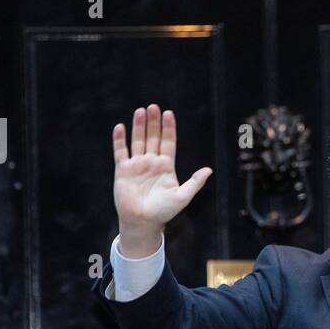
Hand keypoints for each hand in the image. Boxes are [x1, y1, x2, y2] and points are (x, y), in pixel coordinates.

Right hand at [112, 103, 211, 255]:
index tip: (168, 113)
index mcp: (166, 166)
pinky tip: (121, 127)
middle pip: (153, 137)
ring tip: (141, 111)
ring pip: (138, 140)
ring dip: (138, 126)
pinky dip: (120, 139)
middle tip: (153, 107)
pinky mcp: (123, 170)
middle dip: (153, 122)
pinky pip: (121, 151)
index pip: (168, 142)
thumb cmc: (163, 211)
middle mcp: (151, 162)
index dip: (168, 128)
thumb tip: (209, 170)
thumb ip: (195, 182)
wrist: (143, 222)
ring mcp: (137, 165)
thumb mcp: (183, 196)